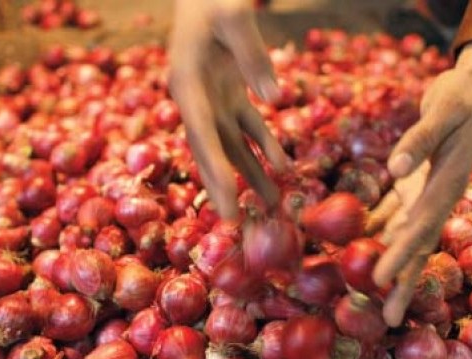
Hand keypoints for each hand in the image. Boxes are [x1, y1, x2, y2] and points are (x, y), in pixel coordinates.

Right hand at [168, 0, 286, 219]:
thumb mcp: (234, 14)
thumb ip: (253, 55)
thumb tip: (276, 98)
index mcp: (187, 82)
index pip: (201, 135)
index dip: (215, 171)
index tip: (228, 203)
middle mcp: (195, 98)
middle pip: (210, 150)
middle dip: (223, 186)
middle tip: (235, 223)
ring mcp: (212, 97)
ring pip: (231, 144)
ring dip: (251, 172)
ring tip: (271, 204)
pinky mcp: (230, 93)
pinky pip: (248, 125)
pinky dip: (266, 144)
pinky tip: (284, 166)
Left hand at [368, 39, 471, 326]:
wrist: (471, 88)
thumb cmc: (461, 97)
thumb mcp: (444, 111)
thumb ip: (420, 139)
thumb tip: (396, 167)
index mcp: (447, 187)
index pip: (421, 229)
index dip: (400, 257)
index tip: (379, 283)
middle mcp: (436, 197)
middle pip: (417, 247)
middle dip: (403, 282)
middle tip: (389, 320)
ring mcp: (425, 192)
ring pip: (403, 234)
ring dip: (387, 259)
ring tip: (371, 291)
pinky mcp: (414, 181)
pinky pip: (393, 210)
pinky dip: (376, 225)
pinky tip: (358, 239)